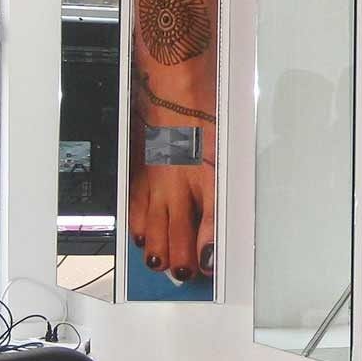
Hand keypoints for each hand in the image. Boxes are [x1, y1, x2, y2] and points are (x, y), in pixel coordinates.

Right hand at [127, 115, 215, 280]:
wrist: (174, 86)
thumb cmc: (205, 112)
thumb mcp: (226, 149)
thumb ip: (224, 185)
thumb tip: (221, 215)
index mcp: (208, 175)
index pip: (210, 222)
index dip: (209, 248)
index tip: (210, 263)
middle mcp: (181, 182)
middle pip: (178, 232)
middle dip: (181, 259)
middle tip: (184, 274)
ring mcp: (156, 179)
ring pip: (154, 226)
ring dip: (158, 249)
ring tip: (160, 264)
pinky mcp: (140, 172)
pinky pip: (135, 206)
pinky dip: (137, 225)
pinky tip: (140, 237)